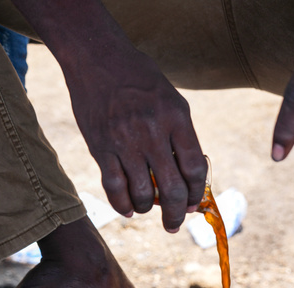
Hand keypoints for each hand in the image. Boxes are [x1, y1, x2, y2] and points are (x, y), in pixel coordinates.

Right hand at [62, 46, 206, 232]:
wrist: (97, 57)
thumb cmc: (139, 78)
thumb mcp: (170, 99)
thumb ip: (180, 134)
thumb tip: (189, 175)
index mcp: (177, 117)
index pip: (194, 168)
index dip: (196, 193)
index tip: (192, 204)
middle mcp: (153, 132)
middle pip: (172, 189)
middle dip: (176, 214)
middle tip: (174, 223)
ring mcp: (125, 141)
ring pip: (142, 193)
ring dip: (148, 208)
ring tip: (148, 208)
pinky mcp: (100, 146)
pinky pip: (113, 187)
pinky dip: (122, 204)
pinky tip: (128, 209)